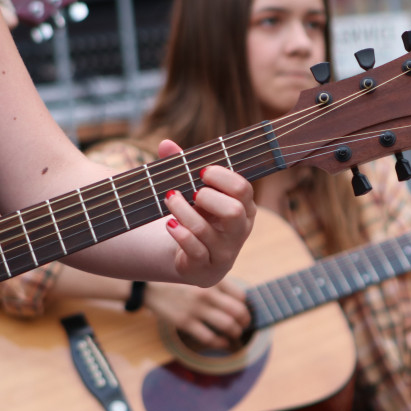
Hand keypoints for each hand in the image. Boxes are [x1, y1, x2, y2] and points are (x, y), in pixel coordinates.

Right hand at [145, 278, 250, 348]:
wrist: (152, 287)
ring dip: (236, 333)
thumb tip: (242, 300)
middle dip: (245, 321)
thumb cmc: (181, 283)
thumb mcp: (201, 276)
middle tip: (245, 325)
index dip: (246, 307)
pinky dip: (220, 343)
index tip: (243, 312)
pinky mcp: (184, 322)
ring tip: (235, 334)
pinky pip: (209, 337)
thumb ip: (220, 284)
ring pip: (227, 325)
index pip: (241, 296)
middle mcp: (207, 293)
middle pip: (238, 311)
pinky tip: (223, 343)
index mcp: (213, 280)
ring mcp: (196, 308)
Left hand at [158, 139, 256, 286]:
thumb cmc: (200, 217)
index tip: (202, 172)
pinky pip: (194, 250)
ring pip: (206, 230)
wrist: (193, 257)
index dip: (222, 177)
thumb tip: (165, 143)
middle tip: (192, 191)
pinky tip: (170, 224)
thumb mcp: (196, 193)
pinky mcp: (206, 267)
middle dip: (208, 197)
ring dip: (184, 211)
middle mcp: (240, 230)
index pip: (243, 189)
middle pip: (233, 211)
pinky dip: (180, 234)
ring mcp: (225, 251)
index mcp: (245, 208)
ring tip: (170, 199)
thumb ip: (183, 167)